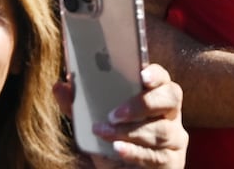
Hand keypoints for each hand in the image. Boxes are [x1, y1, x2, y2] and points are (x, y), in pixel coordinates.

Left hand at [66, 63, 187, 167]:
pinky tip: (116, 149)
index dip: (155, 74)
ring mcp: (174, 140)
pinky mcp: (171, 163)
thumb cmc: (115, 144)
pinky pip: (155, 156)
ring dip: (130, 131)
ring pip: (161, 130)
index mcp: (155, 97)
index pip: (162, 78)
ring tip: (104, 131)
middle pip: (171, 99)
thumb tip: (60, 86)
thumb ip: (80, 107)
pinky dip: (134, 152)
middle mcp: (170, 115)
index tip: (141, 75)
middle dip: (142, 104)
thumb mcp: (96, 125)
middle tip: (114, 113)